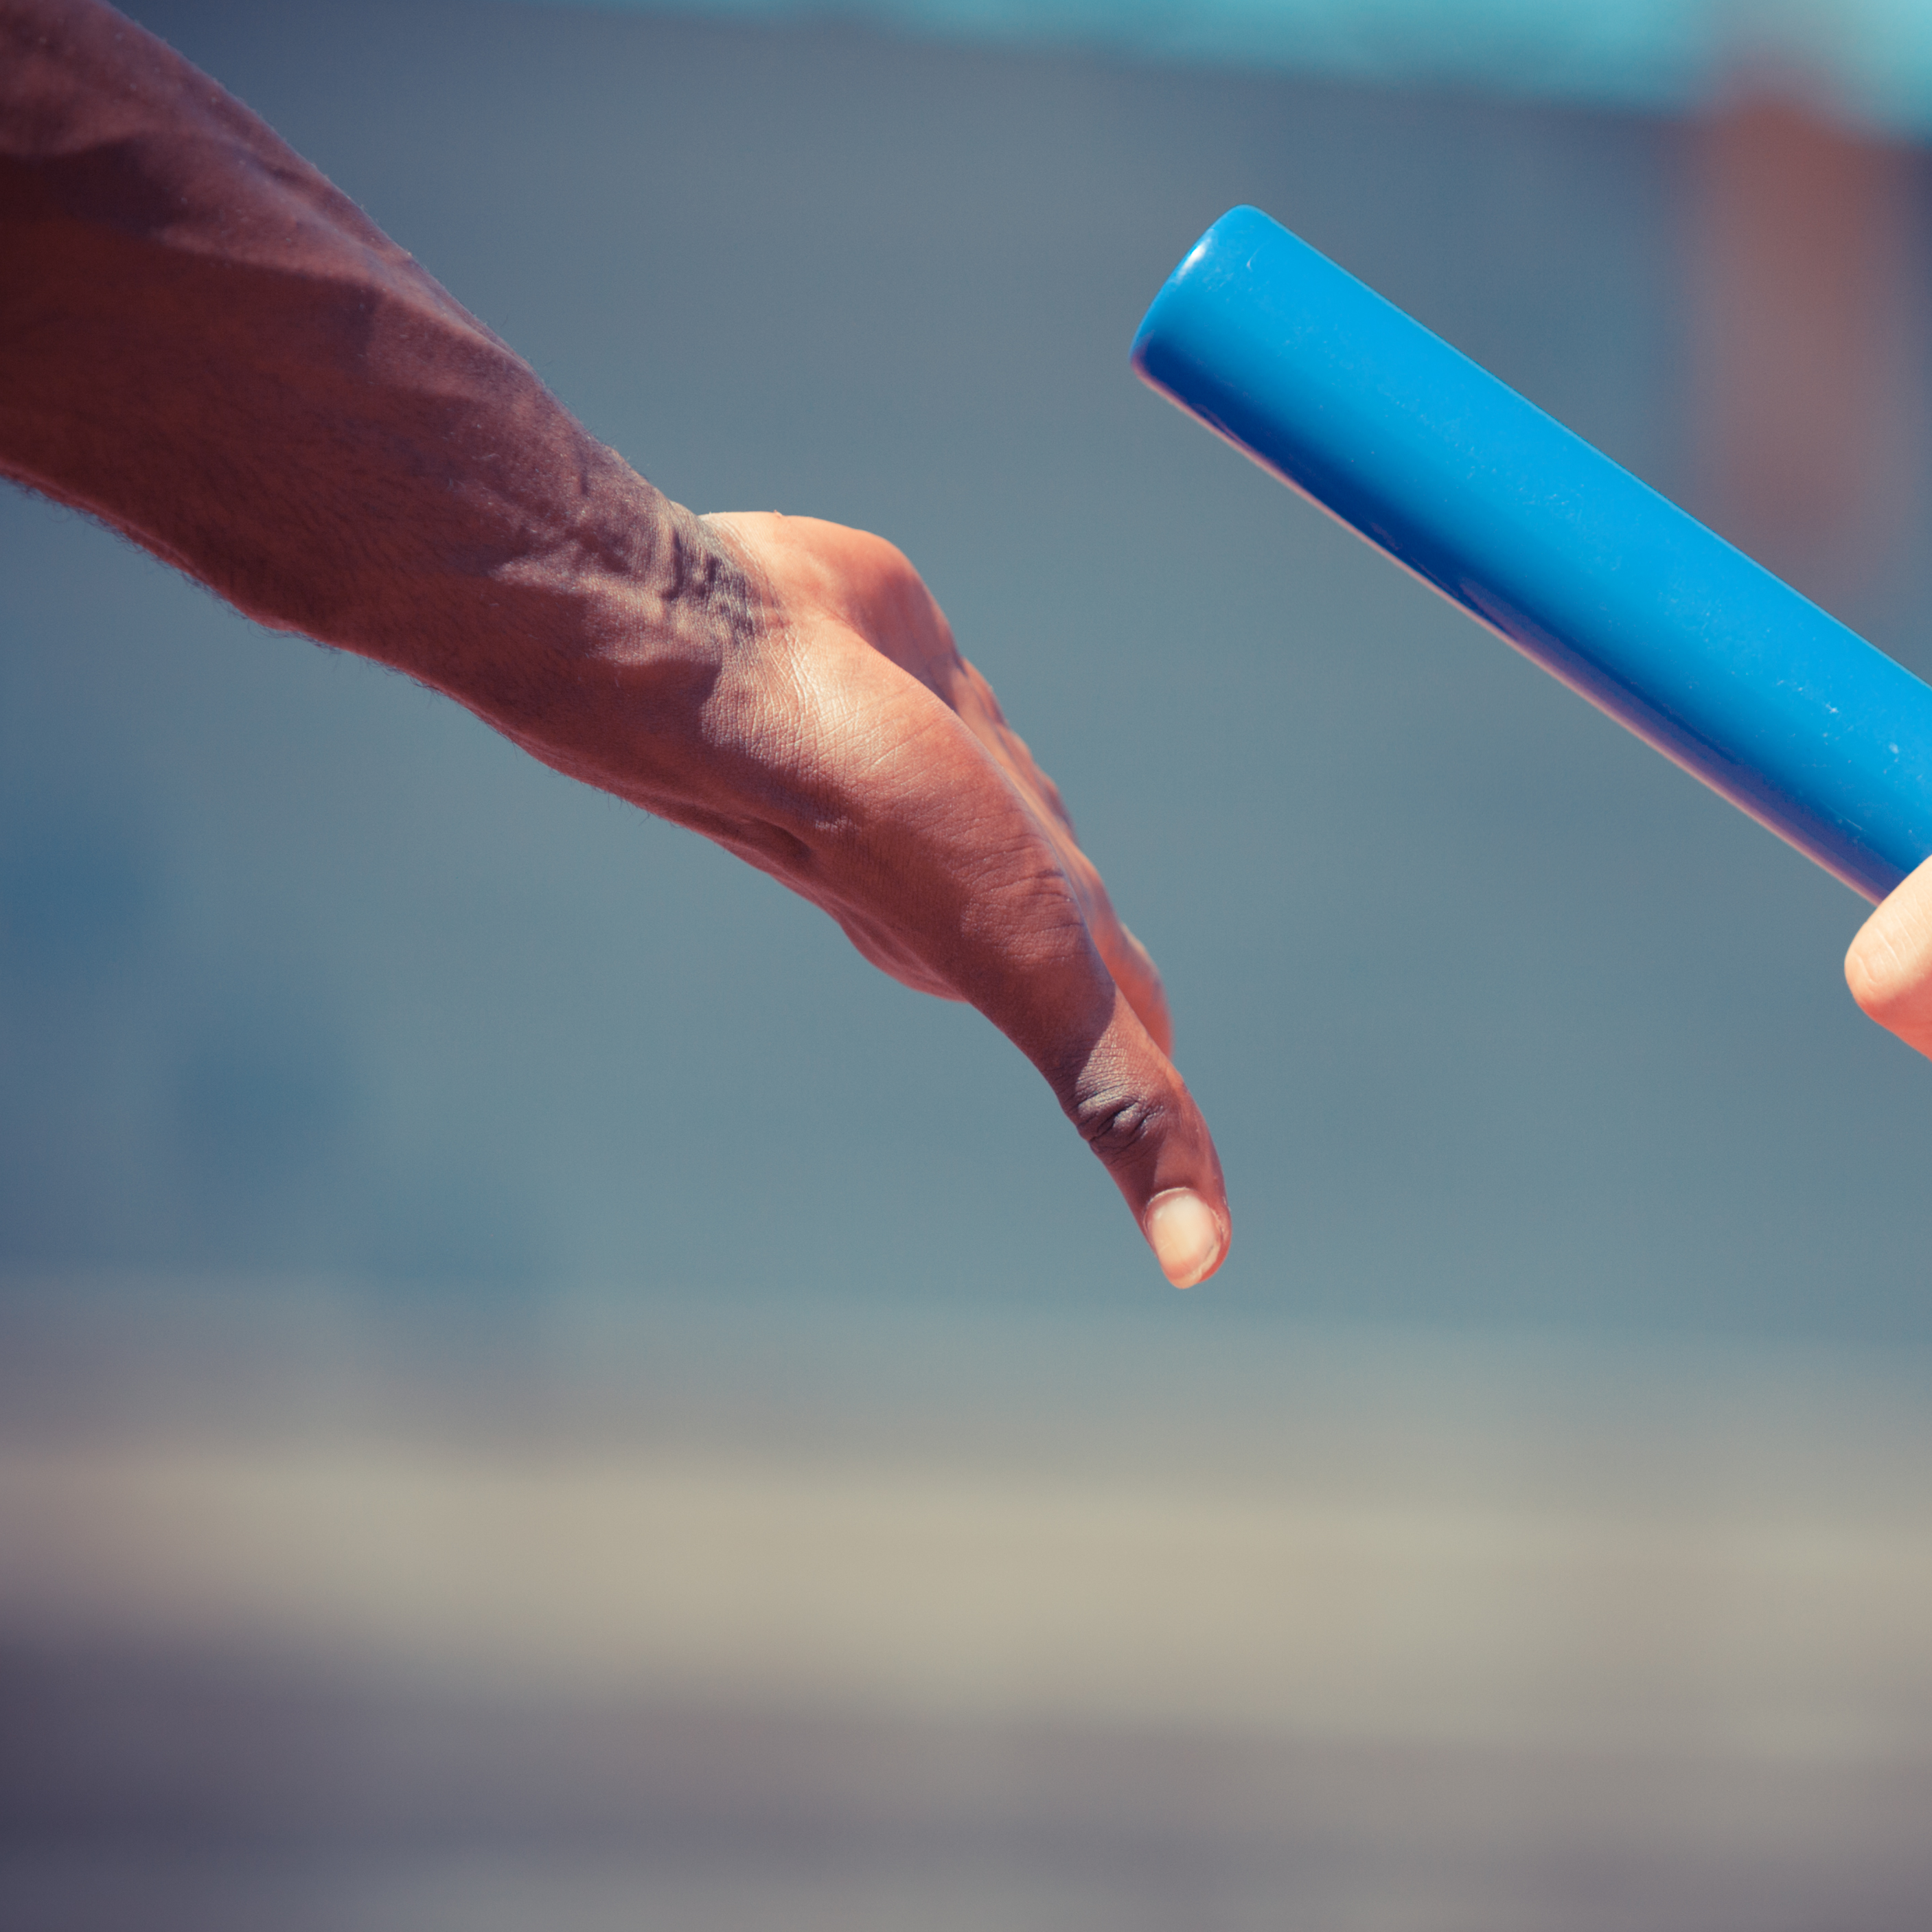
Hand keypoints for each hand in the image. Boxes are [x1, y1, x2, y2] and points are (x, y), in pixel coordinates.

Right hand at [524, 510, 1227, 1286]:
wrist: (731, 663)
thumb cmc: (878, 817)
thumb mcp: (1037, 975)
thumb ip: (1121, 1104)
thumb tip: (1200, 1267)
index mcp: (1027, 961)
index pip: (1128, 1068)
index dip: (1172, 1129)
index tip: (1196, 1211)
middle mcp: (984, 887)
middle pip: (1087, 963)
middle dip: (1125, 1005)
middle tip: (1160, 1054)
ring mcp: (945, 790)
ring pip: (1032, 848)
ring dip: (1056, 879)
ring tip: (1075, 914)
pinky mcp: (918, 687)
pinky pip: (981, 734)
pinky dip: (998, 760)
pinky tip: (977, 754)